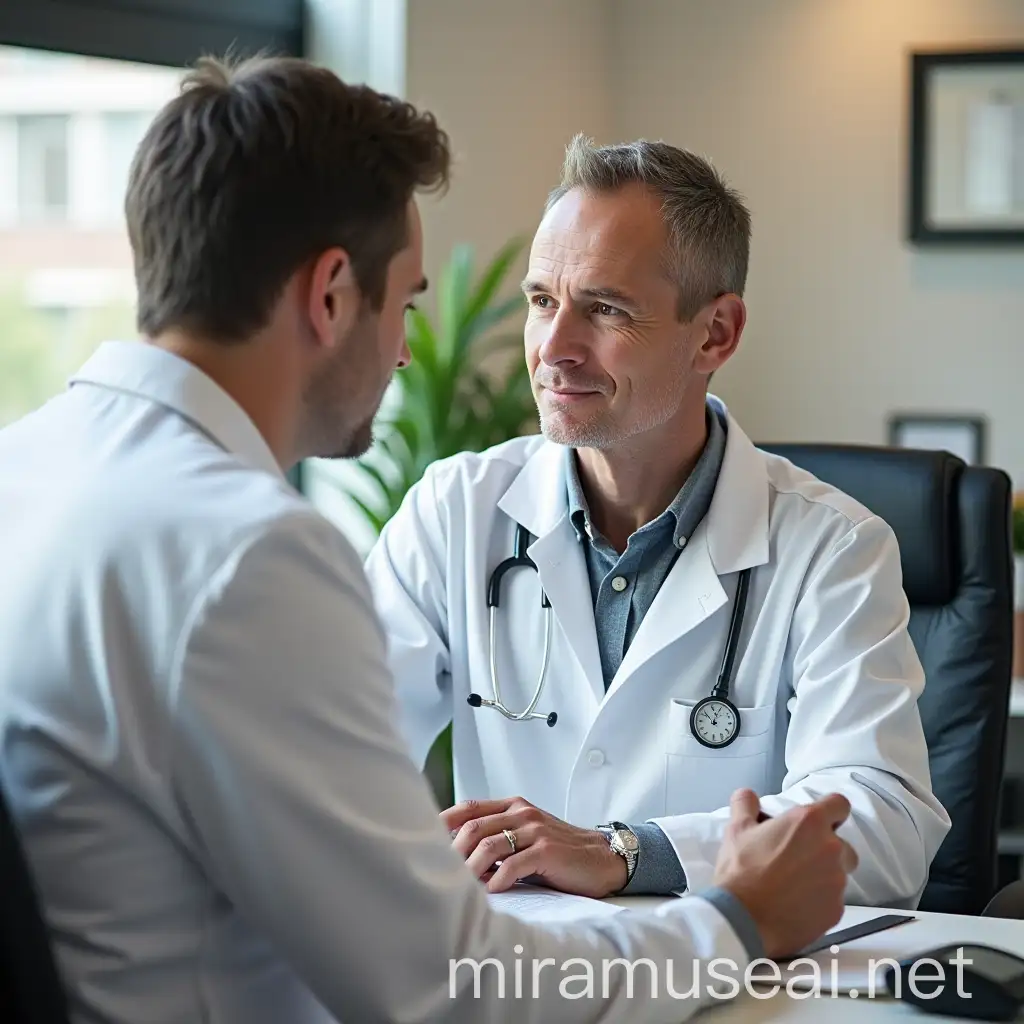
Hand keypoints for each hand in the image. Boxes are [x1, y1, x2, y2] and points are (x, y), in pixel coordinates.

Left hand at [441, 796, 626, 896]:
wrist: (601, 858)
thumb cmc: (559, 852)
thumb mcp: (526, 836)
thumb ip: (498, 838)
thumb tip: (458, 856)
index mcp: (513, 806)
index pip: (469, 807)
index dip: (444, 822)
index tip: (424, 840)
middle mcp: (522, 813)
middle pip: (473, 827)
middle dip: (452, 852)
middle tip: (441, 873)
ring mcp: (534, 830)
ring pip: (489, 845)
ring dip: (470, 869)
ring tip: (462, 887)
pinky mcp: (547, 850)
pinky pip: (513, 865)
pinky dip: (497, 881)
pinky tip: (491, 892)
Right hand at [712, 789, 857, 959]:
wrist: (743, 919)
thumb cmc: (741, 870)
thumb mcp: (736, 829)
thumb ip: (746, 804)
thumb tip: (749, 796)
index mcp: (809, 823)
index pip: (839, 804)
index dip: (830, 810)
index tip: (817, 821)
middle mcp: (831, 849)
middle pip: (843, 844)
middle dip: (825, 848)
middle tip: (797, 856)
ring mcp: (837, 882)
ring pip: (839, 874)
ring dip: (823, 875)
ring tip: (794, 884)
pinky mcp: (836, 911)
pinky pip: (834, 900)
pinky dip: (819, 900)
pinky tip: (795, 904)